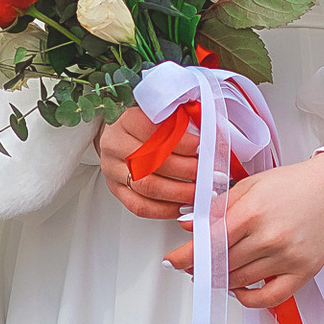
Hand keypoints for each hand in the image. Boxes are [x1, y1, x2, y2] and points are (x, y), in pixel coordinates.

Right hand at [98, 100, 197, 222]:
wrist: (118, 135)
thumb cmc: (145, 125)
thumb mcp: (160, 114)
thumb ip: (181, 120)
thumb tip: (211, 136)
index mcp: (126, 120)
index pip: (154, 131)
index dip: (181, 141)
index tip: (203, 148)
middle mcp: (115, 144)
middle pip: (152, 161)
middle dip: (186, 170)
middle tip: (207, 174)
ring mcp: (112, 169)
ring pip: (147, 186)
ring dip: (178, 193)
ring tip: (199, 192)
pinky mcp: (116, 189)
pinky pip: (139, 206)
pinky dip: (164, 209)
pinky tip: (181, 205)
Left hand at [165, 151, 323, 308]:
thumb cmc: (295, 184)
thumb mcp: (251, 185)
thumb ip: (218, 207)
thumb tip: (189, 226)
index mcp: (252, 211)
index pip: (209, 242)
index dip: (186, 255)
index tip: (172, 261)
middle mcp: (269, 237)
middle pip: (222, 264)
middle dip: (202, 267)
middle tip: (194, 265)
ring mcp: (287, 257)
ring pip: (241, 281)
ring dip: (222, 279)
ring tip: (216, 272)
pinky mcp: (303, 272)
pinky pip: (269, 298)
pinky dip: (249, 299)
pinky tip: (240, 290)